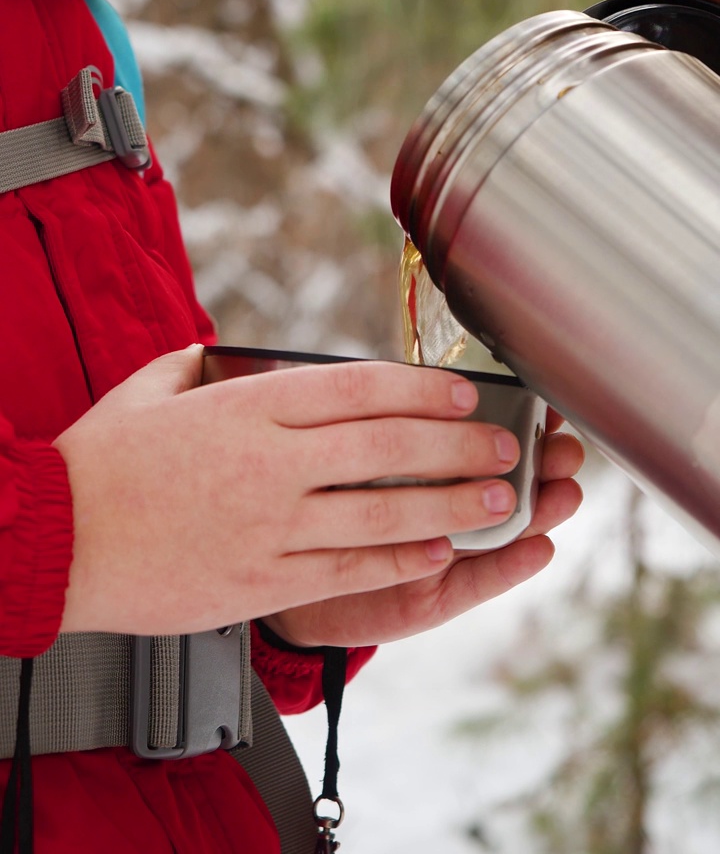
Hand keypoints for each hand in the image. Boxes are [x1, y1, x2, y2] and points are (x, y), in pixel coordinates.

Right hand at [54, 349, 529, 635]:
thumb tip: (224, 352)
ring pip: (381, 513)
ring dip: (449, 505)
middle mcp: (271, 463)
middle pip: (387, 447)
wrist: (53, 540)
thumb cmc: (100, 461)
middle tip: (506, 446)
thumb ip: (201, 365)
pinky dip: (397, 560)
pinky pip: (347, 570)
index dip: (423, 389)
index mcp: (249, 406)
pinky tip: (437, 552)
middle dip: (457, 444)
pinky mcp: (260, 580)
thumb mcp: (152, 388)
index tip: (464, 392)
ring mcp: (269, 525)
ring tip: (497, 500)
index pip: (358, 389)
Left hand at [264, 414, 583, 647]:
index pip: (479, 435)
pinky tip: (539, 548)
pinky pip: (479, 581)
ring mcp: (445, 551)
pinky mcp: (436, 597)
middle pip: (503, 480)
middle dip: (541, 462)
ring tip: (564, 493)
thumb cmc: (316, 503)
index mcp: (425, 462)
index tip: (544, 402)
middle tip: (563, 450)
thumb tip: (433, 385)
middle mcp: (441, 503)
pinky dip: (511, 565)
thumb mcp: (346, 458)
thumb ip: (385, 426)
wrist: (280, 576)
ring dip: (540, 510)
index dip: (518, 418)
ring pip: (503, 528)